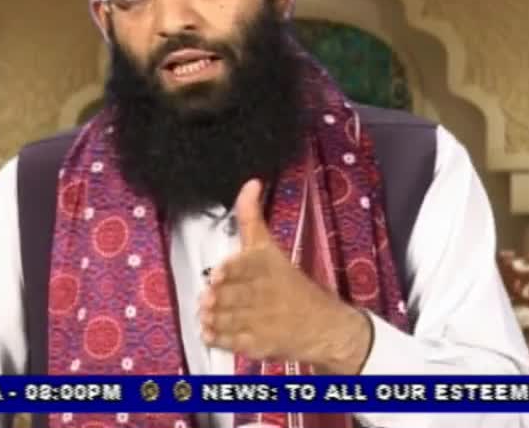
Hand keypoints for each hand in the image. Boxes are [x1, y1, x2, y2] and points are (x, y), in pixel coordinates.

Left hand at [198, 179, 372, 372]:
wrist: (322, 326)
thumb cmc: (290, 284)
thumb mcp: (271, 247)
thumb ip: (251, 218)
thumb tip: (249, 183)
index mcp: (269, 265)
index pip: (249, 265)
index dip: (233, 270)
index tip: (219, 272)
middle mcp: (266, 292)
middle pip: (235, 294)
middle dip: (218, 297)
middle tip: (207, 298)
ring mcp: (263, 320)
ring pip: (229, 318)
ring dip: (214, 317)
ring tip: (206, 314)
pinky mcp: (259, 344)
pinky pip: (233, 341)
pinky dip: (218, 337)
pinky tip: (211, 332)